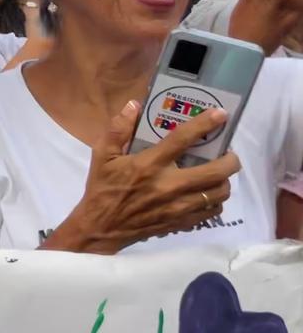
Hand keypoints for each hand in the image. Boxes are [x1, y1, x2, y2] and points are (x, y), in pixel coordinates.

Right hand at [54, 102, 239, 253]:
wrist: (102, 227)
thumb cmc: (103, 187)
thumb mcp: (102, 155)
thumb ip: (118, 129)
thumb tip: (134, 105)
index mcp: (149, 164)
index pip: (182, 139)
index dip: (204, 124)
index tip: (221, 114)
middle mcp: (169, 184)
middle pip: (216, 171)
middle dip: (230, 159)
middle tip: (227, 153)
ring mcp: (179, 206)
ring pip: (219, 193)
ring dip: (225, 181)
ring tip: (219, 173)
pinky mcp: (182, 222)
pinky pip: (212, 211)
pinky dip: (216, 200)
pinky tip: (207, 194)